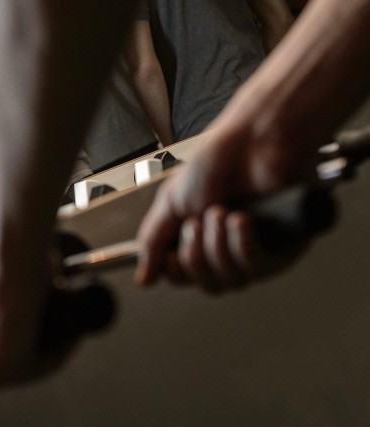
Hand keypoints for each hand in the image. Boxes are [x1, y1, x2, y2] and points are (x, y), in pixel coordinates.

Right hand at [135, 122, 316, 291]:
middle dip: (197, 256)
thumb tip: (142, 278)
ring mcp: (254, 248)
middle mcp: (226, 247)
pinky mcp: (282, 245)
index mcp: (198, 237)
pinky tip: (240, 221)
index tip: (171, 255)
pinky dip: (243, 245)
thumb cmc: (215, 162)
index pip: (184, 277)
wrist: (251, 141)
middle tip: (196, 224)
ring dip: (219, 247)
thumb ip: (154, 241)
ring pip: (232, 279)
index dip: (177, 271)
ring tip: (220, 213)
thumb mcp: (171, 202)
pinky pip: (258, 267)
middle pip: (209, 285)